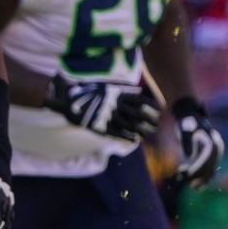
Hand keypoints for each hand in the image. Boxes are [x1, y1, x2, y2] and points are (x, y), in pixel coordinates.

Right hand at [44, 75, 159, 141]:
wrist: (68, 101)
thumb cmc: (89, 94)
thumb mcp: (106, 88)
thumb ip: (121, 91)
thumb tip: (137, 92)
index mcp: (117, 94)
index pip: (139, 100)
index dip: (151, 105)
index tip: (159, 110)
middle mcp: (115, 105)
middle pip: (137, 114)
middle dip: (149, 120)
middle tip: (157, 126)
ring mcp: (108, 116)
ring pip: (129, 125)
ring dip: (141, 130)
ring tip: (148, 134)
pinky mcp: (101, 126)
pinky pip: (118, 133)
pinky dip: (127, 136)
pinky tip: (134, 140)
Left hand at [172, 97, 224, 188]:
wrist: (192, 119)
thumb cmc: (187, 123)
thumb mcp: (185, 129)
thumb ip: (187, 141)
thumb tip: (189, 155)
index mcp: (212, 141)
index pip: (207, 156)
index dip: (198, 167)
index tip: (186, 174)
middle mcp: (216, 149)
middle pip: (209, 166)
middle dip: (196, 176)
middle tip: (181, 179)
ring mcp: (214, 156)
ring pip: (208, 172)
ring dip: (196, 179)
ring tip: (180, 179)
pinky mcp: (209, 160)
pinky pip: (207, 171)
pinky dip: (198, 177)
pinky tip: (189, 182)